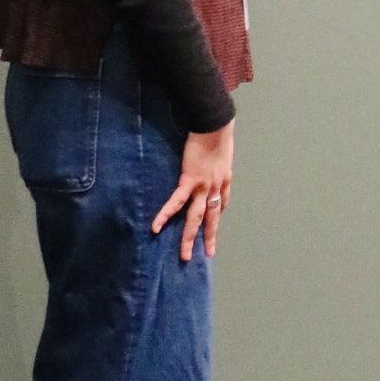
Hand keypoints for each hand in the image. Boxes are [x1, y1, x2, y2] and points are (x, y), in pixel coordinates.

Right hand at [152, 122, 234, 262]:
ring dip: (189, 238)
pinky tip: (155, 227)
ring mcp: (203, 187)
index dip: (217, 212)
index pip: (221, 202)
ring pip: (196, 218)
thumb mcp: (223, 148)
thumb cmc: (218, 130)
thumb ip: (217, 156)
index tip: (213, 222)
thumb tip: (211, 154)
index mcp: (224, 179)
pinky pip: (176, 202)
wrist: (215, 124)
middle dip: (208, 237)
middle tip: (207, 253)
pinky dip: (165, 215)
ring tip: (184, 255)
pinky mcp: (189, 181)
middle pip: (212, 217)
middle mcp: (216, 187)